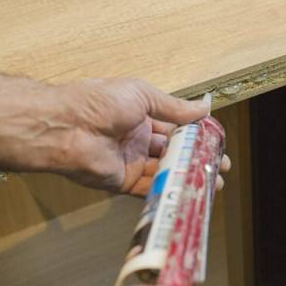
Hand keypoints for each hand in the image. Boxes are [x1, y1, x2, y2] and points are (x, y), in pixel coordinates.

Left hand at [56, 79, 228, 195]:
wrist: (67, 126)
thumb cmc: (100, 102)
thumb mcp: (143, 95)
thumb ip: (175, 107)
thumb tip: (204, 107)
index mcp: (141, 115)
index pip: (175, 127)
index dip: (196, 134)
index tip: (217, 141)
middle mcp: (137, 139)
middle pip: (173, 151)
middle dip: (197, 158)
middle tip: (218, 166)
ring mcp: (130, 161)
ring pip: (165, 171)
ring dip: (187, 176)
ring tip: (211, 182)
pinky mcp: (123, 181)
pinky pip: (149, 188)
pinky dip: (168, 190)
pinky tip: (188, 190)